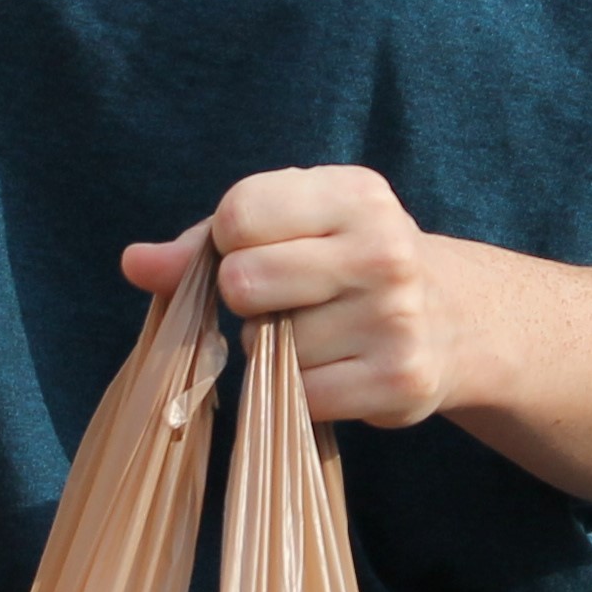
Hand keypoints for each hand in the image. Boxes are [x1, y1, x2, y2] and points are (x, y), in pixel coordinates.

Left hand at [123, 166, 479, 429]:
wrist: (457, 318)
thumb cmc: (348, 260)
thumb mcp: (293, 226)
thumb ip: (206, 242)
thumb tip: (134, 264)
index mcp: (355, 194)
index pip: (238, 215)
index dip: (228, 241)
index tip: (258, 249)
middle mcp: (382, 250)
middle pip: (243, 283)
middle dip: (247, 298)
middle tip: (288, 298)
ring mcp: (395, 319)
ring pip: (268, 347)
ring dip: (277, 349)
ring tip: (323, 331)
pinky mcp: (398, 382)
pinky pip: (298, 396)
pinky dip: (302, 390)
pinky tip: (339, 367)